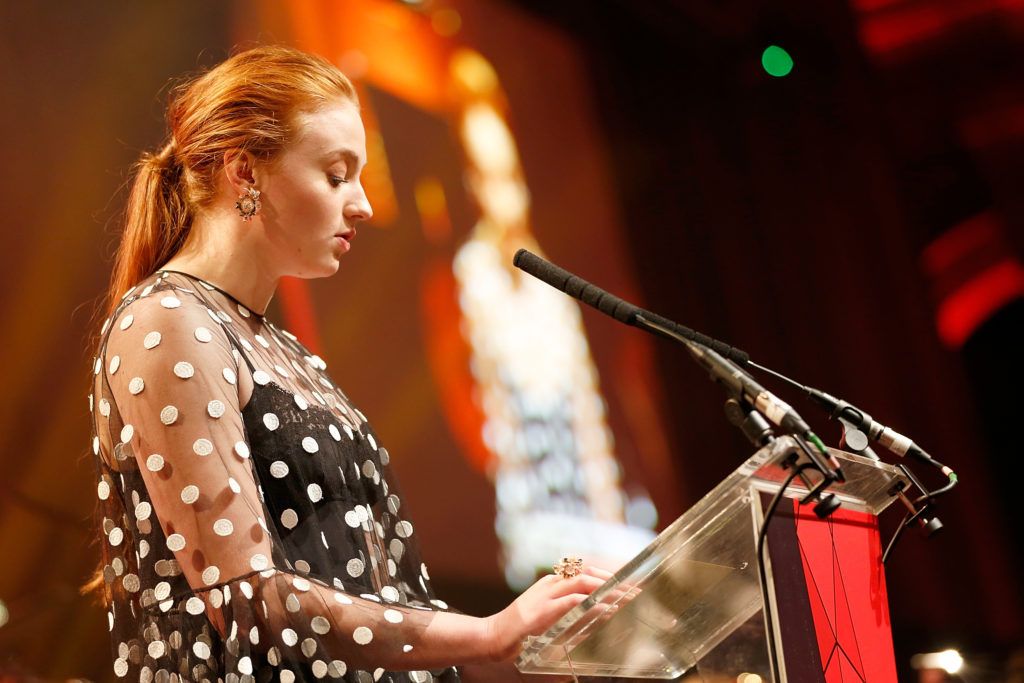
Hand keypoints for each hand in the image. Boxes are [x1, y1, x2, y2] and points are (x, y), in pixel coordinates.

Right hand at [482, 566, 613, 661]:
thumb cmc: (519, 632)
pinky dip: (590, 603)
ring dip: (607, 589)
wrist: (492, 636)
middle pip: (587, 572)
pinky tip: (604, 608)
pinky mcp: (541, 611)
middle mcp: (549, 585)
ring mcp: (544, 596)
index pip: (584, 572)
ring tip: (625, 597)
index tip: (626, 582)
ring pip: (582, 582)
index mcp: (550, 584)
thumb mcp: (546, 616)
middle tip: (634, 589)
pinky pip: (571, 602)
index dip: (607, 575)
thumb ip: (567, 613)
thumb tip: (596, 615)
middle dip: (613, 579)